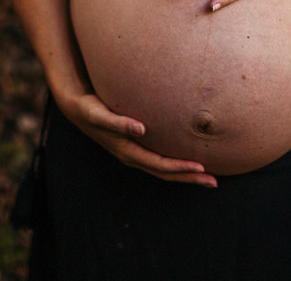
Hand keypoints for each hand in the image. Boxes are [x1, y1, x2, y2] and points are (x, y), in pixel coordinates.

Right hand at [55, 91, 217, 187]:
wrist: (76, 109)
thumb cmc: (89, 109)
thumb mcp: (99, 114)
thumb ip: (118, 121)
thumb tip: (141, 128)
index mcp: (126, 151)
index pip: (158, 165)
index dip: (179, 168)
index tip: (200, 167)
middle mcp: (131, 156)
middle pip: (164, 173)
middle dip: (189, 178)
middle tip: (214, 181)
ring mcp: (133, 154)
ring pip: (163, 169)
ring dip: (185, 174)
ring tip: (207, 176)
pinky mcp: (135, 146)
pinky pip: (158, 160)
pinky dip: (175, 164)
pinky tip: (186, 159)